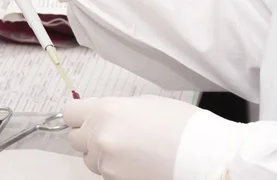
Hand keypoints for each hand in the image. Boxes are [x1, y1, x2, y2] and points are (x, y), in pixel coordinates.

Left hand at [63, 96, 198, 179]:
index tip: (86, 118)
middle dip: (89, 137)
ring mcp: (106, 164)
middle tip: (113, 134)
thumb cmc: (182, 125)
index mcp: (105, 111)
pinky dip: (117, 170)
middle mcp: (99, 137)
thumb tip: (100, 115)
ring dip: (102, 155)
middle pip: (76, 139)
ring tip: (131, 151)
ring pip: (90, 160)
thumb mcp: (144, 104)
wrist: (206, 156)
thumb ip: (115, 109)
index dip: (79, 116)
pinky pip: (106, 174)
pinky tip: (139, 164)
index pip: (70, 114)